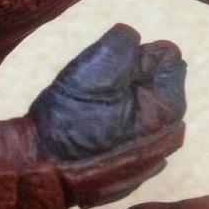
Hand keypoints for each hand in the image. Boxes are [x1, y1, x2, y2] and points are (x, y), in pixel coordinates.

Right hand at [29, 25, 185, 207]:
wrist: (39, 166)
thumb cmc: (70, 116)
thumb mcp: (99, 64)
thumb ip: (126, 43)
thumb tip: (135, 40)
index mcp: (168, 108)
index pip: (168, 56)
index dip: (136, 55)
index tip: (112, 71)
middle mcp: (168, 134)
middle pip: (154, 80)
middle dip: (130, 76)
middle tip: (99, 91)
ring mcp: (150, 155)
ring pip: (138, 103)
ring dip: (119, 99)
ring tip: (90, 111)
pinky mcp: (129, 168)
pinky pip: (126, 127)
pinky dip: (113, 122)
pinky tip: (90, 130)